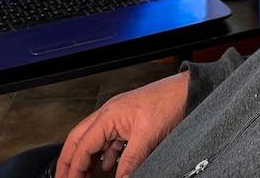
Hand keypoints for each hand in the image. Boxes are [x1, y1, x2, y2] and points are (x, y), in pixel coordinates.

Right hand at [56, 70, 188, 177]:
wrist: (188, 91)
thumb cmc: (169, 102)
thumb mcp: (147, 137)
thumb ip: (130, 162)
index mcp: (108, 115)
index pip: (82, 145)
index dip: (73, 167)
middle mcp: (110, 114)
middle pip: (80, 140)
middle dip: (71, 161)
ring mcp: (120, 117)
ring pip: (95, 140)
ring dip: (88, 159)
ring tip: (84, 177)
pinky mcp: (131, 121)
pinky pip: (111, 140)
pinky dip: (106, 154)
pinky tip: (108, 166)